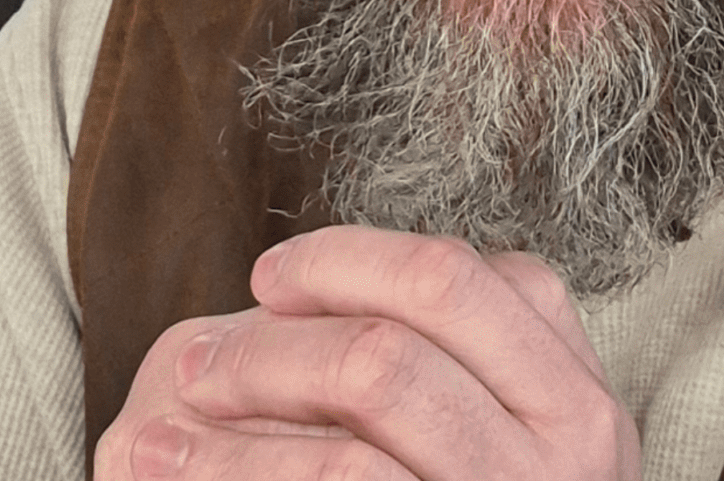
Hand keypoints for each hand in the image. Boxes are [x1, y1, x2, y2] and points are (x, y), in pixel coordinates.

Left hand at [92, 225, 641, 480]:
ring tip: (148, 436)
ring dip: (233, 419)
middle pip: (388, 350)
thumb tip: (288, 292)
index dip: (347, 263)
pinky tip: (172, 470)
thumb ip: (436, 356)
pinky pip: (339, 480)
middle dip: (268, 345)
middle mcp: (567, 455)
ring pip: (355, 421)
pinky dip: (235, 469)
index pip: (455, 280)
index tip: (269, 282)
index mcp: (575, 397)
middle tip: (194, 361)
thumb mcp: (502, 440)